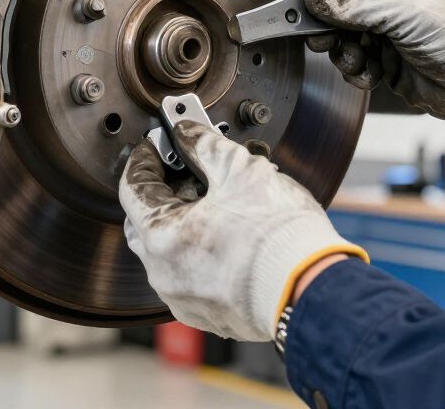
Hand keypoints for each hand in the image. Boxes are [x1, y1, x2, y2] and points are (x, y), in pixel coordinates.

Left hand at [119, 121, 365, 340]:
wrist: (312, 291)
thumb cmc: (277, 236)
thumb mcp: (239, 170)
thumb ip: (203, 143)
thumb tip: (187, 131)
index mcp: (160, 237)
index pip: (132, 187)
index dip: (146, 156)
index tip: (161, 142)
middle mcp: (163, 274)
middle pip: (147, 220)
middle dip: (166, 190)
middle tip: (193, 169)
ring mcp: (184, 298)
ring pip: (170, 249)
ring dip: (186, 220)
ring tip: (222, 199)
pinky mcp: (208, 313)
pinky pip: (192, 273)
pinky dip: (201, 249)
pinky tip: (231, 233)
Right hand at [294, 0, 444, 139]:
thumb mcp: (407, 14)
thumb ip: (358, 4)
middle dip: (325, 21)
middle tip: (316, 37)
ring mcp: (386, 26)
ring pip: (339, 32)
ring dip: (341, 50)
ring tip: (357, 60)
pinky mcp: (383, 55)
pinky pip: (351, 58)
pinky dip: (355, 69)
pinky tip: (371, 74)